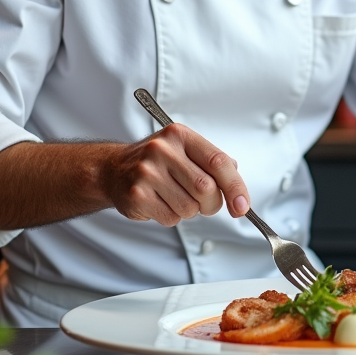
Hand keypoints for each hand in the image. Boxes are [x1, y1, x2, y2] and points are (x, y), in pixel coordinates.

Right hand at [103, 123, 250, 226]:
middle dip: (212, 203)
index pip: (218, 161)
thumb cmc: (157, 162)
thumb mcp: (184, 150)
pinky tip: (160, 203)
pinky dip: (172, 217)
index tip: (242, 206)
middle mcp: (162, 150)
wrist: (113, 169)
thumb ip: (212, 163)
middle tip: (205, 203)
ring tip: (174, 197)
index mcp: (180, 135)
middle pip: (206, 188)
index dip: (235, 187)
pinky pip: (171, 218)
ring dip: (189, 211)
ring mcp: (147, 172)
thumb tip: (238, 192)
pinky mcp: (136, 195)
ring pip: (189, 208)